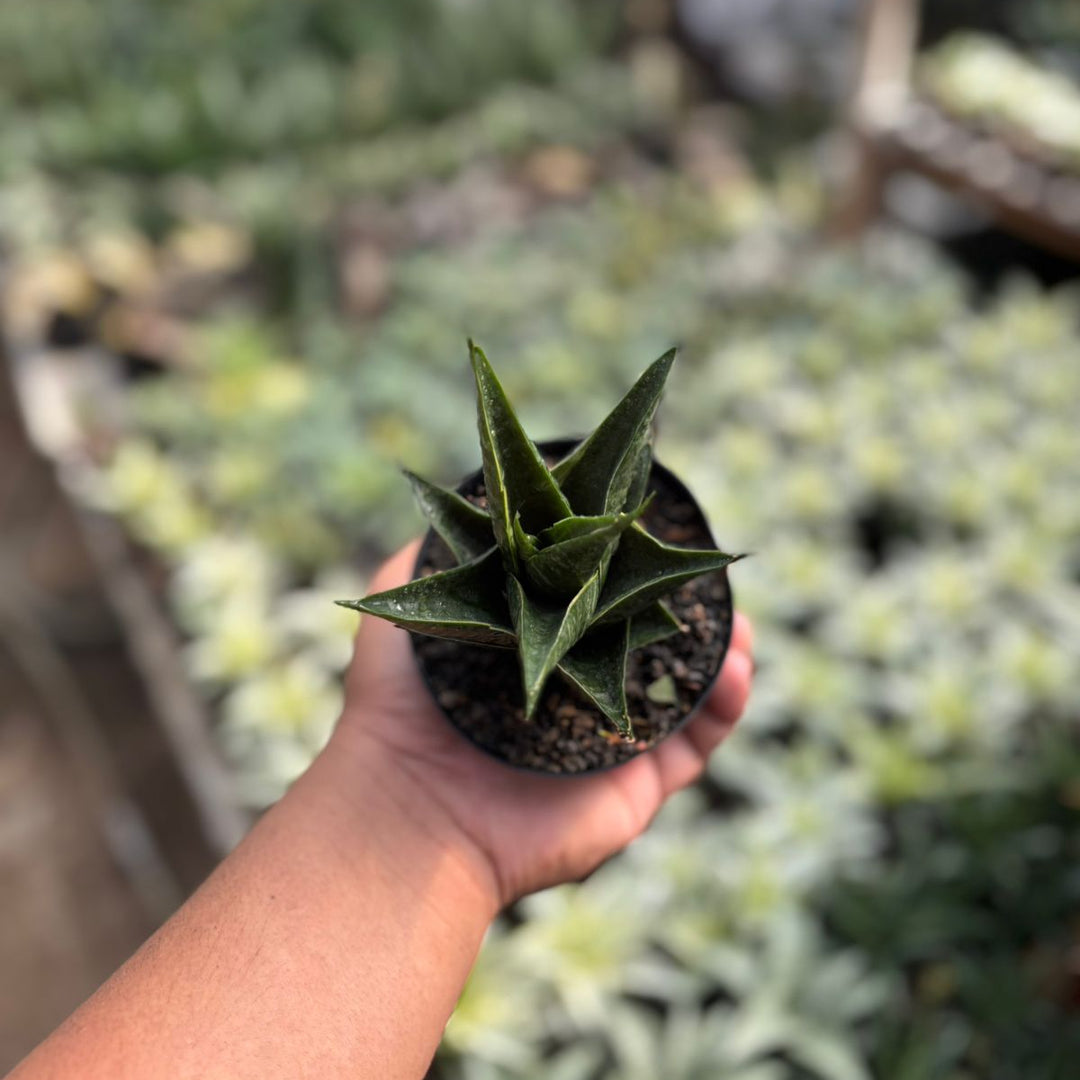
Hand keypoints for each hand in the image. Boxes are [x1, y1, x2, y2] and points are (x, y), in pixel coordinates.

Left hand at [331, 542, 752, 907]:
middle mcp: (577, 701)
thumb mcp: (403, 616)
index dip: (628, 579)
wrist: (412, 807)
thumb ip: (428, 564)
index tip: (655, 540)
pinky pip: (696, 748)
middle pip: (649, 651)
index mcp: (535, 662)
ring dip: (721, 657)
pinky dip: (724, 709)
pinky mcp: (635, 791)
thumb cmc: (399, 710)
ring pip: (683, 697)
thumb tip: (460, 508)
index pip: (595, 613)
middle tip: (710, 578)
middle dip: (687, 615)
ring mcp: (609, 747)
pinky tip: (738, 667)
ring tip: (740, 623)